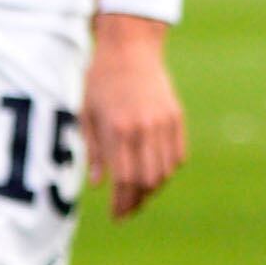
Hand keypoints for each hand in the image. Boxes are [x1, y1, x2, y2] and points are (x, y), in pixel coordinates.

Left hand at [83, 12, 185, 217]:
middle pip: (148, 180)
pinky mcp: (176, 117)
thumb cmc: (100, 81)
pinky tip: (156, 175)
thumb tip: (97, 183)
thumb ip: (93, 150)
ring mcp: (163, 122)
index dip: (122, 203)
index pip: (125, 179)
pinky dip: (169, 170)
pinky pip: (178, 154)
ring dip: (153, 189)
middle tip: (128, 211)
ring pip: (165, 170)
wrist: (130, 48)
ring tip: (140, 196)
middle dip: (138, 202)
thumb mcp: (86, 114)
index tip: (116, 216)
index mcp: (118, 129)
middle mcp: (143, 128)